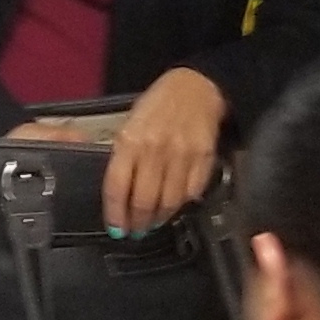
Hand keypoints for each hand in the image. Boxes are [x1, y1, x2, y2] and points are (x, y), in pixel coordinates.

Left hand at [104, 68, 227, 234]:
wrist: (196, 87)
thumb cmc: (157, 106)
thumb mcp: (129, 125)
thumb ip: (124, 157)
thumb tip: (120, 193)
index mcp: (130, 140)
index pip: (117, 186)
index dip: (115, 214)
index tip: (116, 229)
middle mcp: (155, 150)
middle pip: (144, 201)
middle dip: (138, 223)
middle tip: (136, 231)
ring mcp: (182, 156)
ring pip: (169, 203)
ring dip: (159, 218)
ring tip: (154, 222)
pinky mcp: (204, 160)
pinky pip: (191, 193)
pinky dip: (182, 204)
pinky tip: (175, 205)